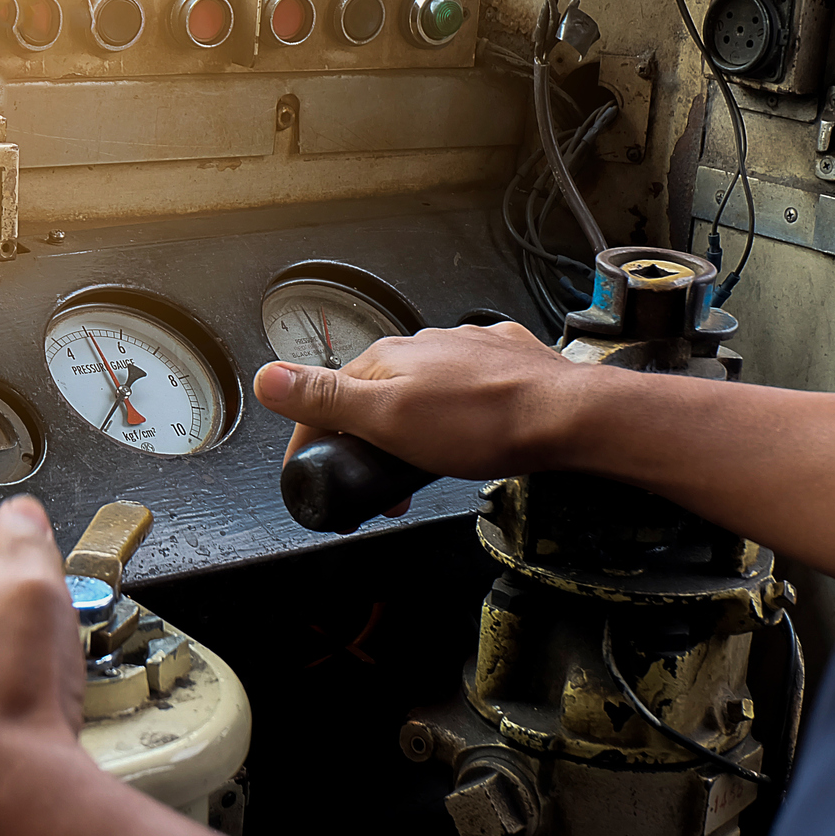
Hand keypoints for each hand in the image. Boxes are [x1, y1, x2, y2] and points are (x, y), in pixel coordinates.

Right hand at [252, 322, 586, 479]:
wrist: (568, 417)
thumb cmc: (485, 423)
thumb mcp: (387, 419)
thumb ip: (325, 398)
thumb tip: (266, 377)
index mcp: (386, 360)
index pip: (328, 398)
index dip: (318, 444)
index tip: (323, 478)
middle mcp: (423, 345)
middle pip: (375, 396)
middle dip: (370, 443)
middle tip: (386, 489)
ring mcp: (465, 351)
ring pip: (422, 392)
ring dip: (414, 430)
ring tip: (429, 468)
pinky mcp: (502, 362)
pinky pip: (465, 387)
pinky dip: (457, 414)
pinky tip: (471, 435)